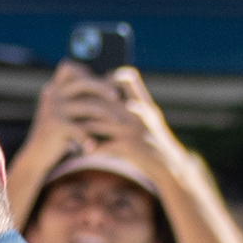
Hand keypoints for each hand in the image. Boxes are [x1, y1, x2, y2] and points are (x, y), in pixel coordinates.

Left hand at [44, 63, 180, 167]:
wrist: (169, 164)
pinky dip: (92, 148)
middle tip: (72, 107)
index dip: (110, 78)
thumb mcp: (151, 117)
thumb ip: (136, 103)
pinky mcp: (128, 147)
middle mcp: (138, 112)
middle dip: (86, 103)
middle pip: (104, 99)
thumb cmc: (157, 140)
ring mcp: (132, 129)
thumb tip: (118, 92)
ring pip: (98, 122)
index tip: (98, 86)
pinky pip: (102, 146)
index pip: (127, 78)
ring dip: (83, 127)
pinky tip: (85, 150)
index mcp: (144, 103)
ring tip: (72, 129)